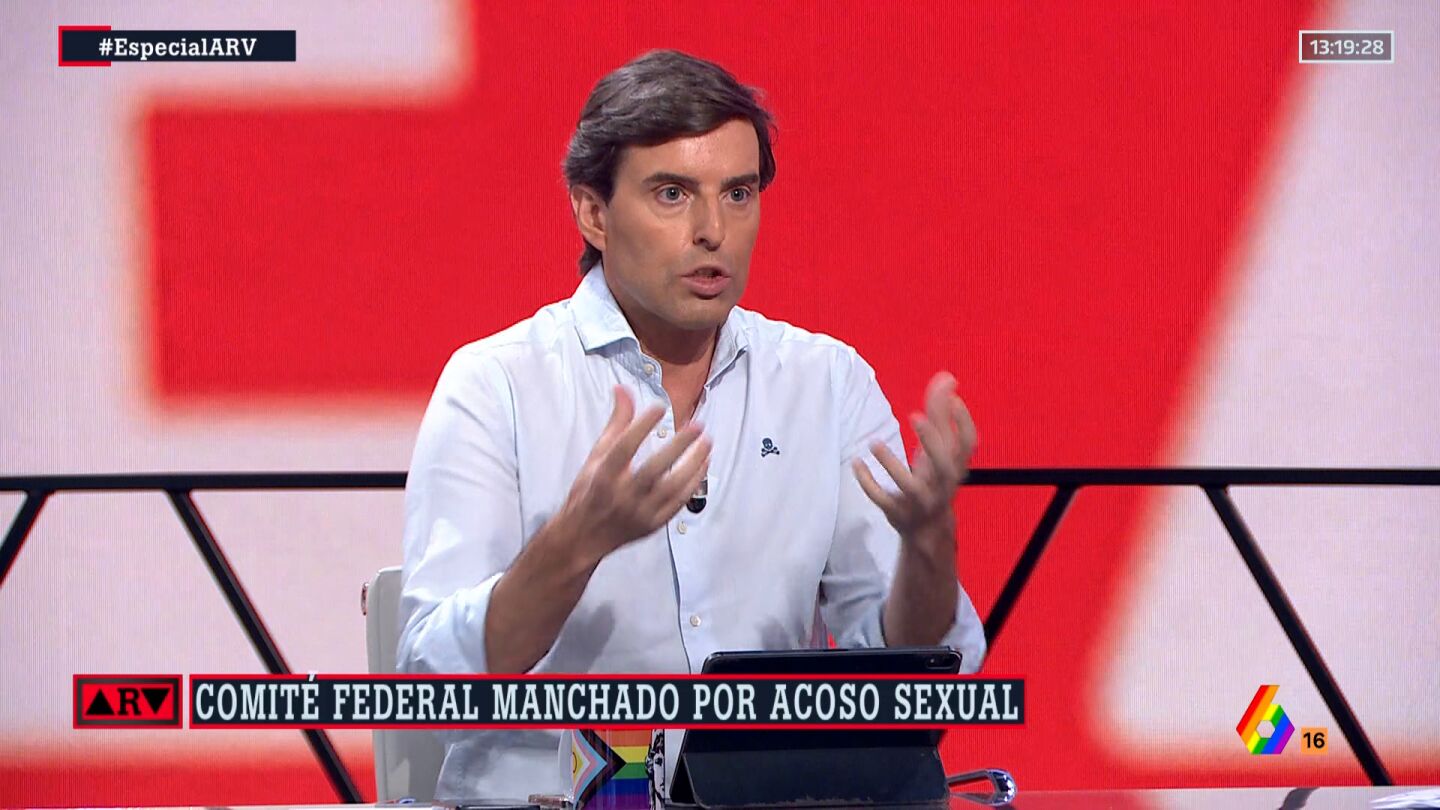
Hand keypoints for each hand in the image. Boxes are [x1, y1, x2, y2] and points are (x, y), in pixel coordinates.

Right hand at [561, 386, 710, 558]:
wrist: (584, 537)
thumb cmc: (589, 491)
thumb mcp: (596, 456)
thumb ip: (615, 424)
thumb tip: (622, 389)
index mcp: (602, 477)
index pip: (623, 449)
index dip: (640, 427)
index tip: (659, 407)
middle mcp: (621, 496)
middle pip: (653, 470)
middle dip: (678, 447)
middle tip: (697, 425)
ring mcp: (639, 512)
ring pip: (672, 488)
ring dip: (693, 464)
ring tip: (707, 442)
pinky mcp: (653, 524)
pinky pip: (678, 502)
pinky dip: (693, 483)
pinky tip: (704, 464)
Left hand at [852, 371, 976, 542]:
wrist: (929, 529)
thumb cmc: (933, 478)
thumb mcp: (939, 450)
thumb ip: (940, 414)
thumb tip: (948, 377)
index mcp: (954, 466)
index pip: (968, 445)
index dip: (963, 422)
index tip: (952, 397)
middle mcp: (942, 485)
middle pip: (944, 465)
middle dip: (932, 440)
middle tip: (914, 415)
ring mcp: (920, 501)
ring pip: (911, 487)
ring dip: (893, 465)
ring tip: (874, 443)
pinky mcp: (898, 514)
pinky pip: (882, 500)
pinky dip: (868, 483)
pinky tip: (856, 463)